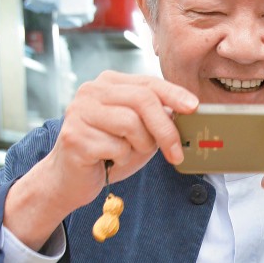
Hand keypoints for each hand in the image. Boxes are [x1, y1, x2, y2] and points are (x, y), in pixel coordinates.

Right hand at [4, 71, 197, 251]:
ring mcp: (80, 111)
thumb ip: (158, 118)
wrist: (70, 180)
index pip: (148, 83)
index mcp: (108, 83)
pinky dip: (121, 160)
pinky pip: (116, 147)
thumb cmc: (108, 153)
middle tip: (175, 153)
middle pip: (143, 100)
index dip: (174, 94)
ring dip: (139, 147)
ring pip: (131, 124)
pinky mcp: (75, 136)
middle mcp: (91, 90)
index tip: (194, 107)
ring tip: (126, 154)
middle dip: (165, 129)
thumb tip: (189, 112)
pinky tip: (108, 161)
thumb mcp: (139, 132)